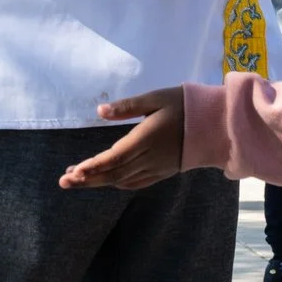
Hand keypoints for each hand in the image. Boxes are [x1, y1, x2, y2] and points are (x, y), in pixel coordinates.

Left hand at [58, 89, 184, 191]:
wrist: (218, 125)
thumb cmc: (186, 105)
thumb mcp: (157, 98)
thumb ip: (128, 106)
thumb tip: (100, 111)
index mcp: (146, 139)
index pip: (114, 158)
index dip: (92, 166)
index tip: (74, 171)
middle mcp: (149, 158)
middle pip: (113, 174)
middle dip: (87, 179)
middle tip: (63, 181)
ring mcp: (156, 168)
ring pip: (121, 180)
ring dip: (98, 181)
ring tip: (76, 179)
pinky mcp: (162, 172)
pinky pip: (135, 183)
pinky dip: (117, 183)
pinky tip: (105, 180)